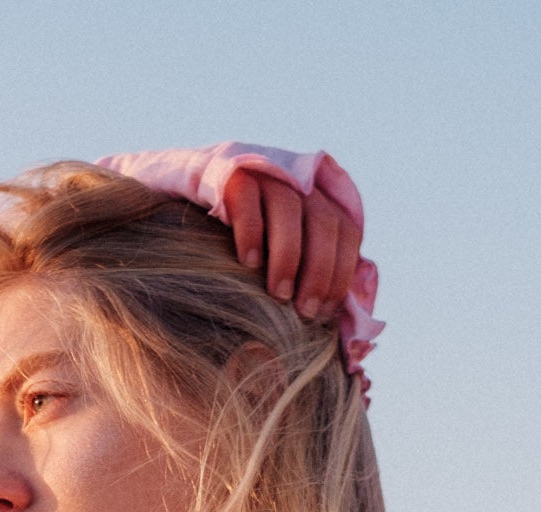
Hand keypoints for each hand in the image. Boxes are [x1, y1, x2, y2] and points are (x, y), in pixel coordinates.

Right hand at [224, 167, 361, 320]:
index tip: (325, 310)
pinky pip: (247, 198)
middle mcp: (297, 180)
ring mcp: (265, 171)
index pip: (347, 230)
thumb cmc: (242, 244)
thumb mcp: (283, 258)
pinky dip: (251, 232)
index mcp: (320, 198)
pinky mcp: (230, 173)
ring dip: (287, 256)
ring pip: (288, 207)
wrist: (186, 200)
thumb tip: (354, 307)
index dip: (342, 271)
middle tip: (304, 310)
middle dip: (319, 270)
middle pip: (324, 220)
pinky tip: (249, 263)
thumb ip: (318, 273)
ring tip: (278, 294)